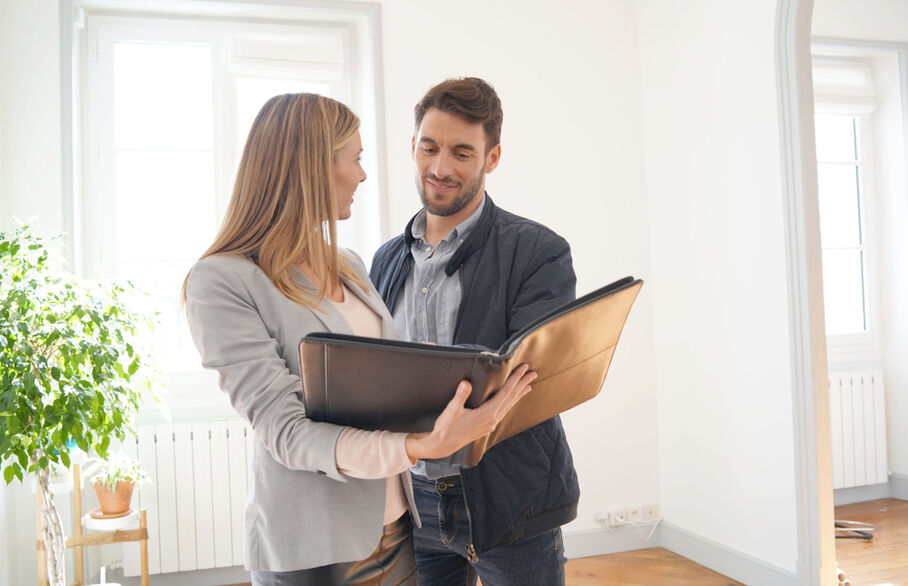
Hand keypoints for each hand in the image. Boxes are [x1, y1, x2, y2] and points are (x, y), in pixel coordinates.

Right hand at [405, 364, 536, 460]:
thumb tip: (466, 383)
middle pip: (511, 398)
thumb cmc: (446, 428)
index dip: (515, 379)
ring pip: (509, 406)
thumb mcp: (452, 409)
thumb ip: (461, 395)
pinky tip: (511, 402)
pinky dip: (510, 403)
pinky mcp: (487, 427)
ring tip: (527, 386)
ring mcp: (491, 424)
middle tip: (533, 374)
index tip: (523, 369)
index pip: (506, 392)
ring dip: (518, 394)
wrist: (442, 445)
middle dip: (522, 385)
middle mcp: (492, 419)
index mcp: (487, 413)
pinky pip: (503, 412)